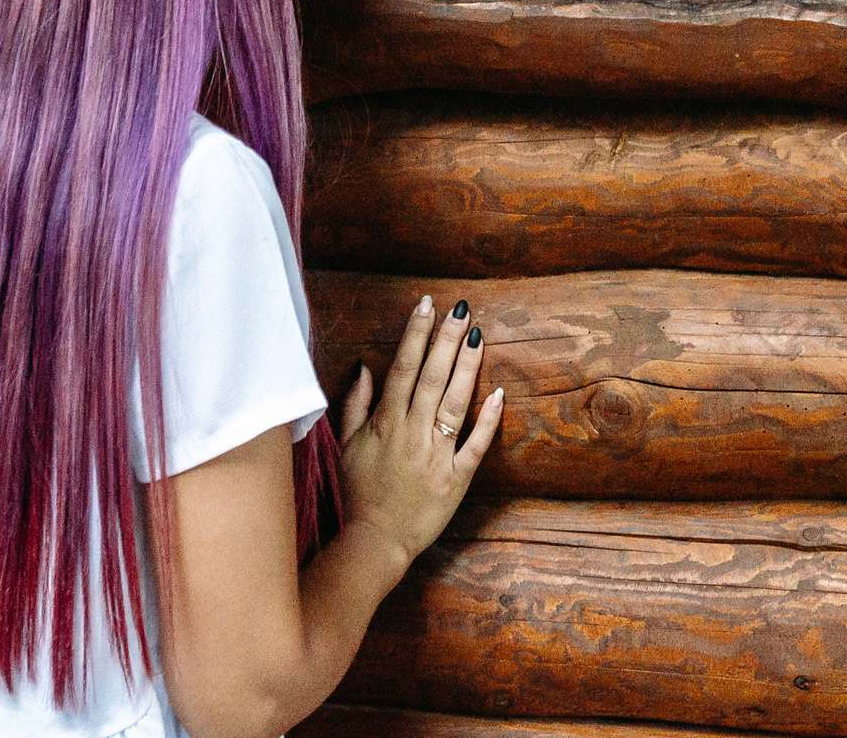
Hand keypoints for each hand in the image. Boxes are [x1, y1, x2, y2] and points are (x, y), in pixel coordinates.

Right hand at [335, 297, 502, 567]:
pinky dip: (488, 420)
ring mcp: (437, 455)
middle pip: (433, 377)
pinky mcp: (456, 478)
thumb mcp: (346, 445)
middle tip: (461, 308)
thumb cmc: (359, 492)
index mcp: (386, 422)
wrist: (376, 541)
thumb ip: (355, 404)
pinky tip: (499, 394)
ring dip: (468, 368)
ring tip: (478, 336)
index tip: (426, 305)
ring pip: (456, 403)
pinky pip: (476, 445)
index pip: (403, 368)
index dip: (416, 334)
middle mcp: (412, 433)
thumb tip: (365, 367)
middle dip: (446, 339)